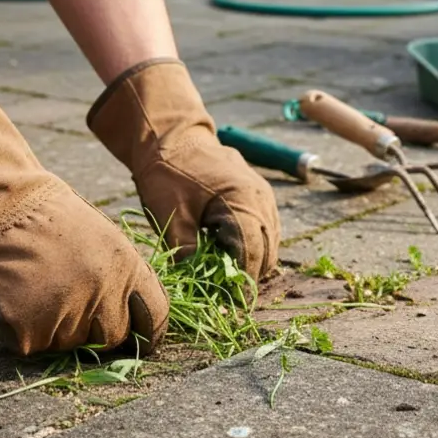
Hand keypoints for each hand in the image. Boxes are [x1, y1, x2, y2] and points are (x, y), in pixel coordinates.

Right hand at [0, 96, 169, 355]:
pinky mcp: (29, 330)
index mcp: (127, 268)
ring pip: (65, 343)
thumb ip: (119, 278)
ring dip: (50, 326)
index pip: (155, 317)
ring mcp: (66, 314)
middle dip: (91, 329)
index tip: (139, 341)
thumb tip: (129, 317)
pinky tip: (10, 295)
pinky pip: (28, 344)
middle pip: (109, 338)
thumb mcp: (101, 239)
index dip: (147, 334)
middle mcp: (103, 295)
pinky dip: (16, 329)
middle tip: (63, 300)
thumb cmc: (47, 217)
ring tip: (32, 286)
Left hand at [130, 128, 280, 279]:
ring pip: (270, 244)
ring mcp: (265, 197)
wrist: (172, 136)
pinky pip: (266, 230)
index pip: (252, 254)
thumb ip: (187, 251)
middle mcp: (262, 199)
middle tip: (222, 293)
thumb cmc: (167, 172)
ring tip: (224, 274)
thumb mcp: (170, 214)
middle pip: (267, 252)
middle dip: (246, 275)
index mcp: (243, 201)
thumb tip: (199, 283)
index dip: (239, 281)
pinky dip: (252, 246)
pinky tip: (228, 253)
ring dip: (251, 261)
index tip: (225, 302)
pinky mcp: (260, 197)